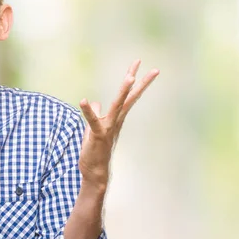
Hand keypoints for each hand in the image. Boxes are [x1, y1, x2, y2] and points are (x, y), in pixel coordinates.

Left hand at [78, 59, 158, 189]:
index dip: (134, 80)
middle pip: (130, 98)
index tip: (140, 65)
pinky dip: (88, 111)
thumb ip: (95, 115)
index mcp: (116, 118)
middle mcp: (115, 121)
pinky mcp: (98, 134)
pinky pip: (92, 120)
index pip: (127, 97)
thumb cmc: (95, 152)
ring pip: (117, 106)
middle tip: (155, 69)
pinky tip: (83, 100)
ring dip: (124, 91)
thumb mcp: (92, 129)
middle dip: (141, 82)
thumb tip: (95, 102)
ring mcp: (108, 127)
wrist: (95, 174)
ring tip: (130, 77)